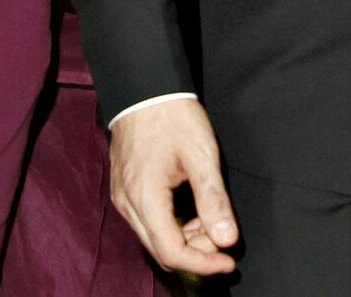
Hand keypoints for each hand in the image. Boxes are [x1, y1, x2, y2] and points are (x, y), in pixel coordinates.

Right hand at [110, 99, 237, 275]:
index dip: (203, 264)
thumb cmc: (173, 117)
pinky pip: (146, 221)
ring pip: (153, 238)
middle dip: (195, 253)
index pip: (172, 252)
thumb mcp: (201, 155)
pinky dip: (171, 226)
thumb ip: (213, 199)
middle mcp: (127, 203)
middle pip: (160, 250)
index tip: (229, 261)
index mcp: (145, 197)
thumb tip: (226, 239)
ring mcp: (122, 196)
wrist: (144, 86)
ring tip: (210, 221)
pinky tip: (191, 211)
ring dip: (184, 240)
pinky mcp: (123, 188)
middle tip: (222, 238)